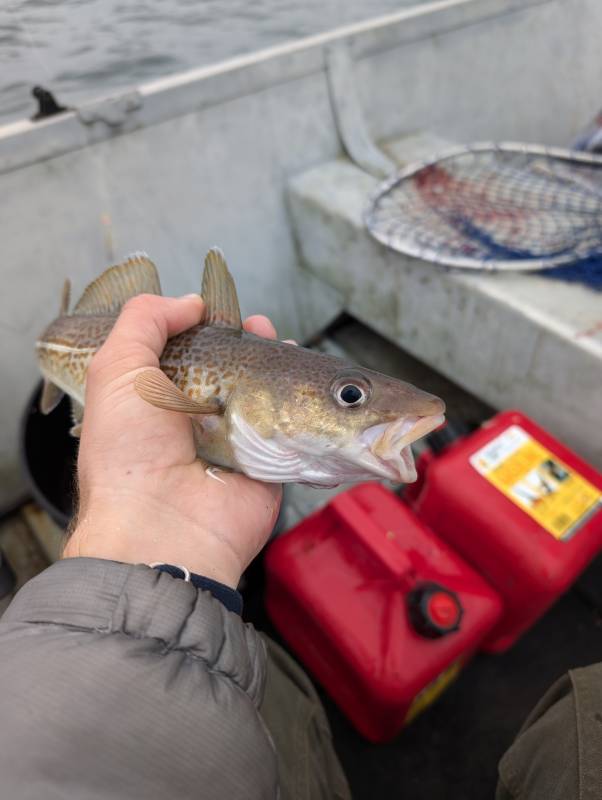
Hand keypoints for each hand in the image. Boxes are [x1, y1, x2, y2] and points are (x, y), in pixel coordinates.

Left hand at [63, 293, 281, 588]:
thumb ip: (144, 322)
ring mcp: (234, 441)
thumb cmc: (128, 453)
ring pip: (263, 392)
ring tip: (278, 343)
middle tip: (255, 326)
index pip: (185, 355)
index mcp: (156, 401)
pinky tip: (301, 379)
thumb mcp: (116, 370)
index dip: (203, 329)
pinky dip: (298, 401)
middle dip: (245, 342)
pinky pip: (289, 425)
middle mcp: (196, 420)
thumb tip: (189, 303)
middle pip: (229, 370)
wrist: (162, 528)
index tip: (217, 311)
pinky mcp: (268, 461)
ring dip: (274, 364)